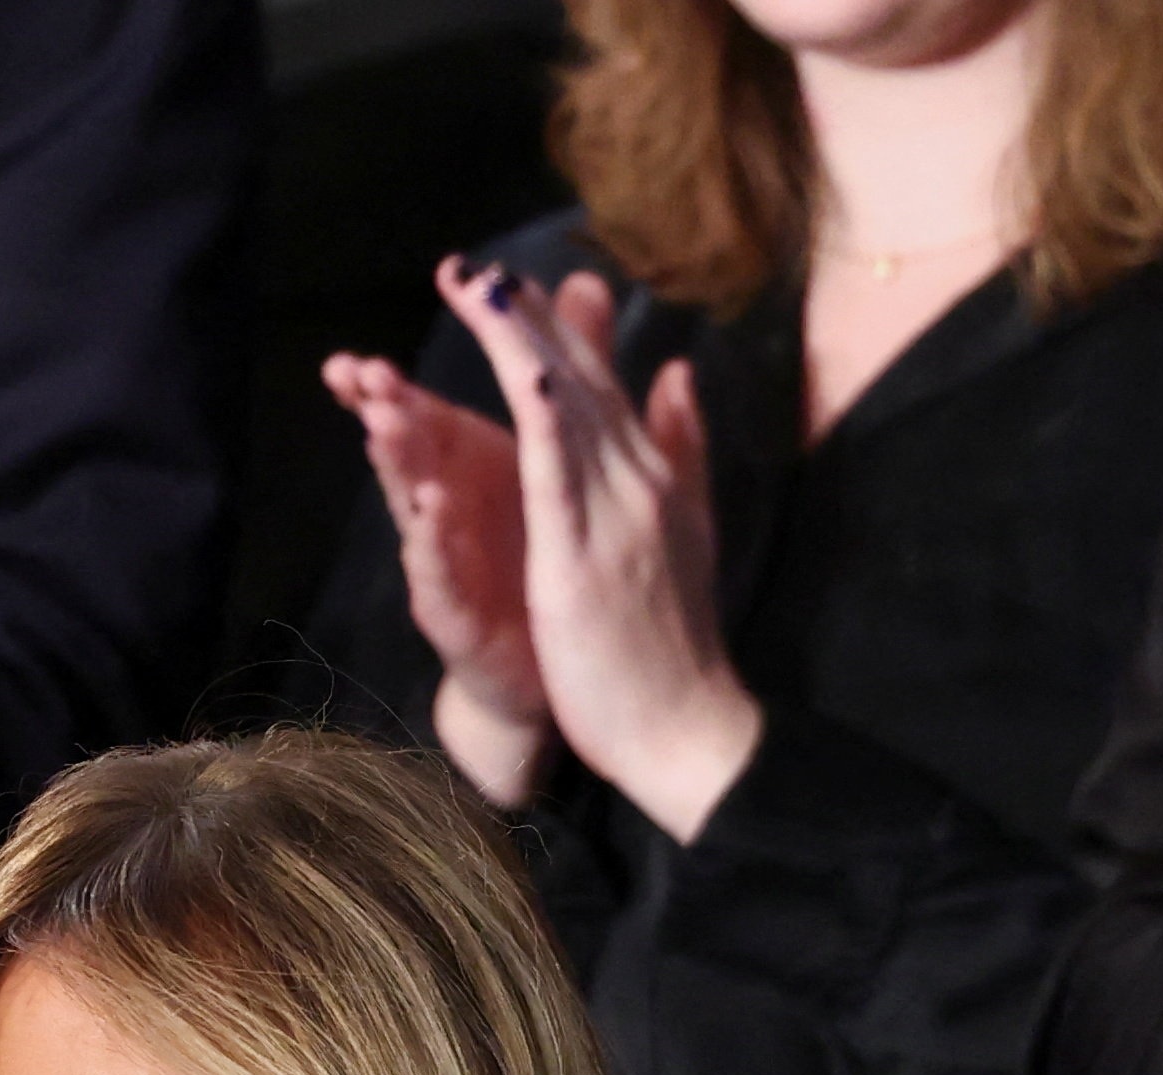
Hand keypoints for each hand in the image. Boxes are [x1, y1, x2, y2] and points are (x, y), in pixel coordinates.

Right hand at [321, 345, 551, 806]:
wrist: (556, 671)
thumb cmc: (546, 565)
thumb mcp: (561, 461)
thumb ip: (566, 376)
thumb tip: (585, 284)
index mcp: (473, 472)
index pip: (428, 410)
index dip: (404, 367)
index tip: (377, 334)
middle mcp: (448, 509)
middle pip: (408, 448)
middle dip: (381, 406)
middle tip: (361, 369)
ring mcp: (447, 562)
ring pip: (412, 503)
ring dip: (395, 464)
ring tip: (382, 425)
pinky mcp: (457, 614)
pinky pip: (438, 574)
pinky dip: (432, 542)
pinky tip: (431, 511)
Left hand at [432, 257, 762, 842]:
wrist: (690, 724)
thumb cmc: (670, 641)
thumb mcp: (682, 531)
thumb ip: (683, 447)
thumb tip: (677, 372)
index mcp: (652, 474)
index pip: (602, 382)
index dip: (556, 326)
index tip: (510, 278)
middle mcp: (639, 477)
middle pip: (581, 378)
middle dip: (527, 315)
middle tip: (472, 262)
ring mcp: (618, 512)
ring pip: (567, 407)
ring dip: (521, 342)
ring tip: (478, 285)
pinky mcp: (586, 556)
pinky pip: (561, 473)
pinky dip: (542, 416)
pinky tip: (516, 371)